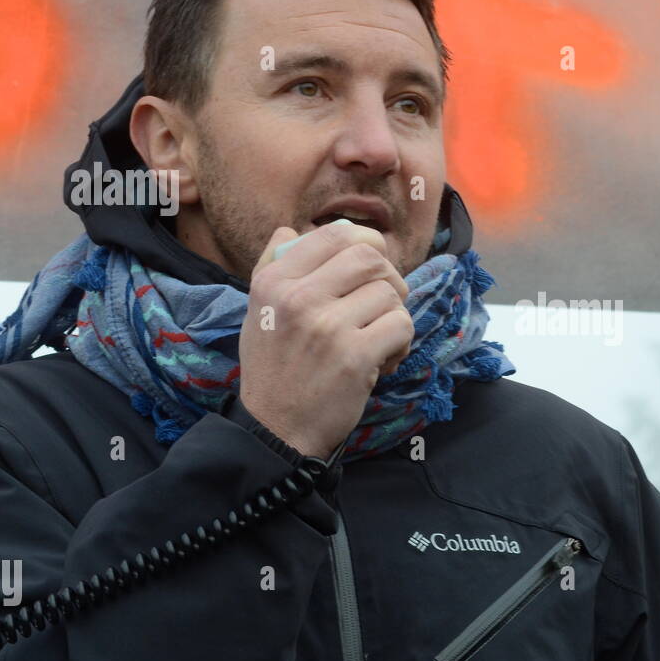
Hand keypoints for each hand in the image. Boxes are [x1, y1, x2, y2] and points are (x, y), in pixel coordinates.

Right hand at [238, 223, 412, 457]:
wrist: (276, 429)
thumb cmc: (273, 369)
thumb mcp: (257, 312)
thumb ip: (272, 267)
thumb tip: (291, 231)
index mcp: (275, 282)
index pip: (336, 235)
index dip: (366, 243)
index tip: (372, 266)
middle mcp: (298, 298)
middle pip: (370, 257)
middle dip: (389, 278)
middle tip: (383, 305)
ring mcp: (328, 327)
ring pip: (390, 293)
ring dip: (395, 316)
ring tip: (379, 340)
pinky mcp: (355, 356)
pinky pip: (402, 325)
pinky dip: (402, 342)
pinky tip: (385, 360)